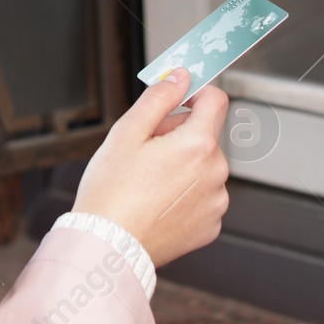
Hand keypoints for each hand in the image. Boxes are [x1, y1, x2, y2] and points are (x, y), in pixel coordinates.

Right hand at [70, 68, 230, 268]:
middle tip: (145, 151)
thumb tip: (180, 77)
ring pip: (204, 167)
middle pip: (206, 135)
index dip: (195, 93)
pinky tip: (157, 203)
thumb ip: (159, 98)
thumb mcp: (127, 133)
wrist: (107, 247)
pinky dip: (185, 195)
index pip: (216, 100)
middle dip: (180, 135)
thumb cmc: (111, 192)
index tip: (178, 100)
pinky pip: (203, 197)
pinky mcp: (211, 226)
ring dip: (184, 166)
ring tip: (148, 182)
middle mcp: (217, 173)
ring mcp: (216, 203)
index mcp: (198, 145)